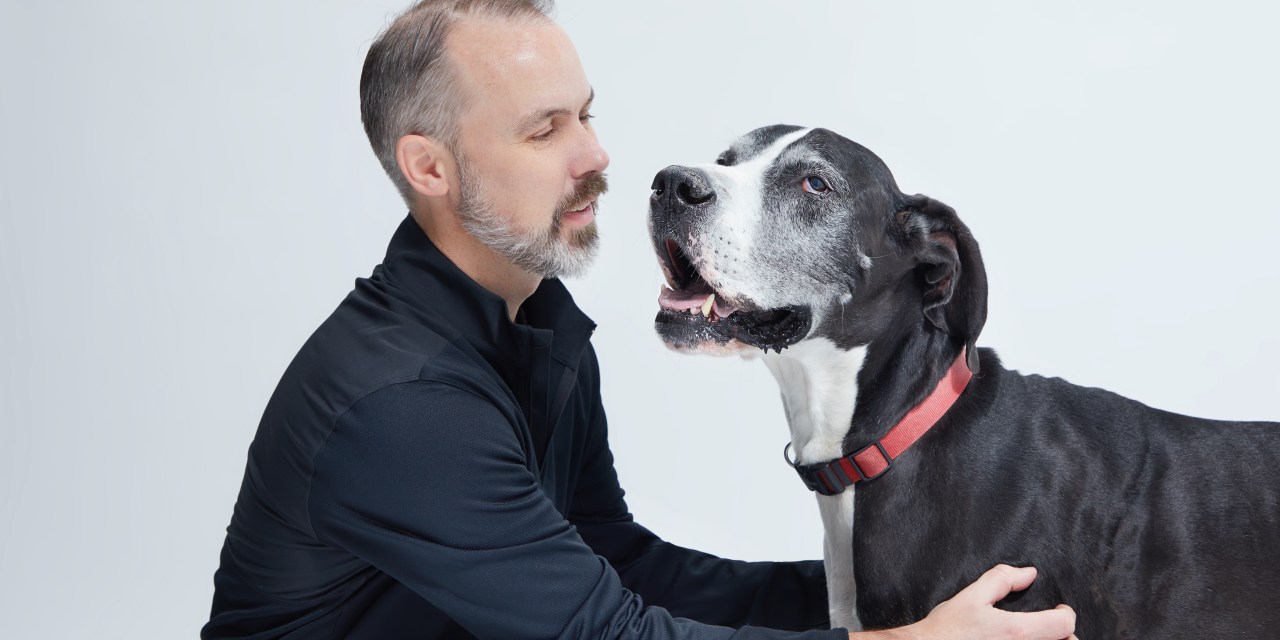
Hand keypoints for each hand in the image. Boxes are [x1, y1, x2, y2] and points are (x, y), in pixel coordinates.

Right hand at [851, 564, 1076, 639]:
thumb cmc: (947, 629)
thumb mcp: (971, 597)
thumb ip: (1001, 580)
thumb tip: (1029, 573)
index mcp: (1016, 631)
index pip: (1064, 625)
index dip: (1065, 614)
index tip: (1059, 611)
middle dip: (1063, 635)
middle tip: (1051, 627)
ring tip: (1039, 635)